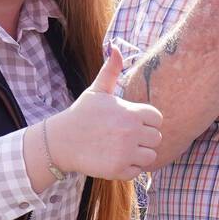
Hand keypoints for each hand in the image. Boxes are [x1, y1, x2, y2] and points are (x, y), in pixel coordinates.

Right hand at [48, 49, 162, 178]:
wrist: (61, 141)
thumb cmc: (82, 114)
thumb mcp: (97, 90)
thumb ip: (111, 71)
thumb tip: (115, 47)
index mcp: (131, 112)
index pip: (157, 119)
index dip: (147, 121)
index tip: (133, 123)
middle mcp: (131, 132)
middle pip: (156, 138)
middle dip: (144, 138)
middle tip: (126, 137)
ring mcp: (126, 152)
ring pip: (150, 156)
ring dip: (140, 155)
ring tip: (123, 149)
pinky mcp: (119, 170)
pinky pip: (138, 172)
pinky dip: (130, 168)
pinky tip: (116, 159)